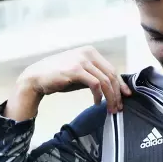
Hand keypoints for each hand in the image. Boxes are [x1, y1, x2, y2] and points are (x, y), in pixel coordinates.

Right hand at [16, 46, 131, 113]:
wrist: (36, 77)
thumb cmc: (58, 76)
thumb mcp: (79, 73)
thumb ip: (94, 76)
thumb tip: (111, 88)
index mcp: (90, 52)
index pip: (112, 69)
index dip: (121, 84)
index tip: (126, 96)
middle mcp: (88, 53)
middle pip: (111, 75)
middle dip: (117, 93)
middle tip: (119, 107)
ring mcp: (82, 60)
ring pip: (105, 81)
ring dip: (110, 97)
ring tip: (110, 109)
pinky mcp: (76, 70)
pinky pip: (95, 85)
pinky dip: (99, 96)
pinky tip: (97, 104)